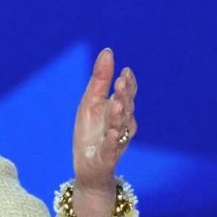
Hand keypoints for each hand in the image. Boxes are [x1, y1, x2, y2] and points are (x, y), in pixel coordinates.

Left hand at [72, 47, 137, 193]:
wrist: (88, 165)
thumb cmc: (91, 131)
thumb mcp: (90, 101)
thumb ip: (100, 78)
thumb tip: (108, 51)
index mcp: (118, 110)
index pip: (127, 94)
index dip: (128, 84)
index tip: (125, 72)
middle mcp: (122, 124)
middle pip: (125, 107)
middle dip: (124, 95)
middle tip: (121, 81)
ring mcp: (116, 140)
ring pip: (120, 126)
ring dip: (118, 114)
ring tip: (116, 103)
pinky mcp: (107, 156)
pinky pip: (110, 147)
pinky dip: (112, 140)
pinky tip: (112, 132)